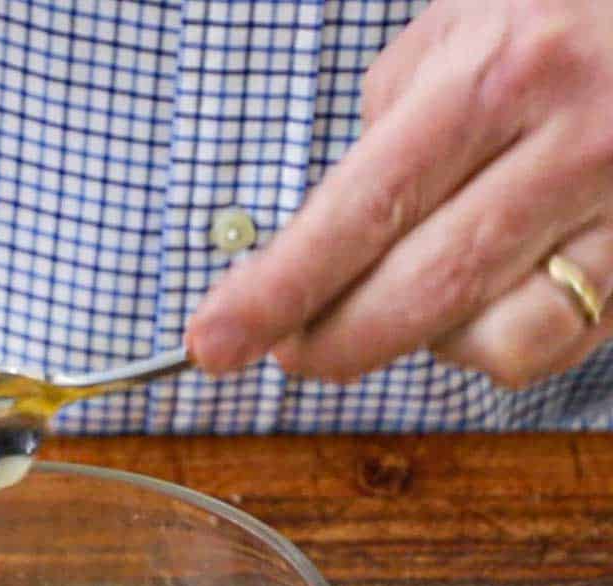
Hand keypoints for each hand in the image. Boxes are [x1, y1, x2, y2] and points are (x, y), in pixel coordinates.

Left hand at [185, 0, 612, 390]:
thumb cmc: (567, 14)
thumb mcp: (471, 20)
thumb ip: (393, 120)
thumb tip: (329, 230)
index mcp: (499, 70)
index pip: (359, 210)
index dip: (277, 291)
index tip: (214, 341)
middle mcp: (570, 143)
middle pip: (417, 294)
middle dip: (330, 343)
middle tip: (290, 353)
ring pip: (485, 339)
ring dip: (421, 338)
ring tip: (416, 288)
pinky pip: (546, 348)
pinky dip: (492, 344)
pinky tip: (487, 296)